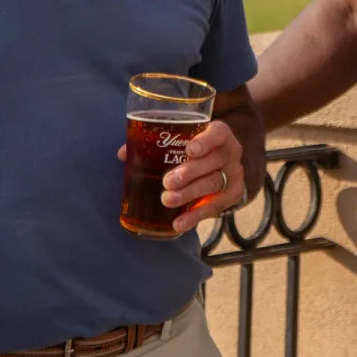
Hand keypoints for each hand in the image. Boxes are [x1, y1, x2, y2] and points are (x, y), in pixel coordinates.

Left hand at [116, 119, 247, 233]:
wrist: (223, 166)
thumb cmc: (197, 150)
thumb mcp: (184, 141)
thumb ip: (156, 144)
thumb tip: (124, 153)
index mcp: (220, 135)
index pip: (218, 133)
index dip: (206, 141)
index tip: (189, 149)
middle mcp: (230, 154)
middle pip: (213, 162)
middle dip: (190, 173)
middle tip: (168, 182)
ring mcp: (233, 175)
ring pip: (213, 184)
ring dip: (189, 194)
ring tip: (168, 200)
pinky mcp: (232, 196)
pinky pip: (214, 207)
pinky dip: (195, 216)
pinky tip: (178, 223)